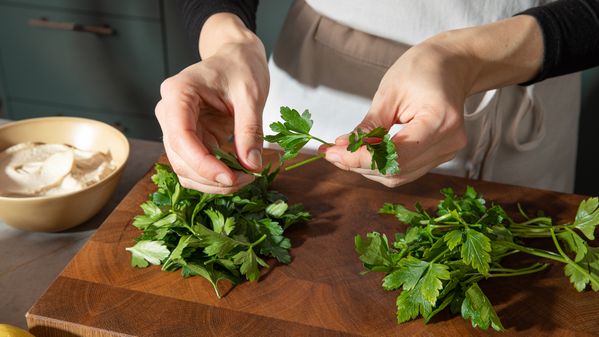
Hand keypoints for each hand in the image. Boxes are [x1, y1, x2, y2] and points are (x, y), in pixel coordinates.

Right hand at [155, 14, 268, 193]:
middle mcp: (169, 111)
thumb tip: (251, 165)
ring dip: (213, 181)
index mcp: (178, 93)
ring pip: (185, 168)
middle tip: (247, 179)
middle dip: (211, 176)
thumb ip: (250, 130)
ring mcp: (176, 126)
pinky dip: (215, 176)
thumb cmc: (241, 67)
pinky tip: (237, 173)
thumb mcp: (251, 95)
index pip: (181, 136)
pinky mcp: (189, 138)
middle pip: (180, 158)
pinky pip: (196, 166)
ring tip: (245, 178)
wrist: (236, 58)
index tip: (231, 178)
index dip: (203, 164)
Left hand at [322, 15, 542, 187]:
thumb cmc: (422, 70)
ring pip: (399, 176)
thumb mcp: (389, 93)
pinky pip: (406, 170)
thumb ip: (368, 126)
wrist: (451, 65)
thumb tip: (342, 149)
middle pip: (396, 169)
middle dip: (359, 164)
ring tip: (342, 152)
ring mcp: (447, 152)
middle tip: (330, 152)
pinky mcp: (439, 156)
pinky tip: (362, 154)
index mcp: (440, 120)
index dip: (361, 159)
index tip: (333, 152)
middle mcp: (449, 142)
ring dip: (367, 168)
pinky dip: (381, 166)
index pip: (396, 155)